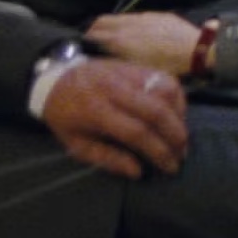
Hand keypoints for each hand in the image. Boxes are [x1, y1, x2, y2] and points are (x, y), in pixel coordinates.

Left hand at [41, 57, 188, 178]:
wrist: (55, 78)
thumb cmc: (66, 116)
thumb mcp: (76, 144)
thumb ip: (107, 159)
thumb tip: (137, 172)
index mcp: (96, 110)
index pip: (137, 132)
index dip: (158, 152)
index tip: (170, 168)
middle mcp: (115, 88)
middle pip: (157, 111)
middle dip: (176, 137)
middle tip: (181, 154)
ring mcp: (127, 72)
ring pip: (166, 89)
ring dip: (180, 115)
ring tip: (179, 135)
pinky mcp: (135, 65)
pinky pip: (165, 78)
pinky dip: (176, 97)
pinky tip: (175, 113)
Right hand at [85, 12, 200, 76]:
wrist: (197, 49)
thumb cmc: (169, 67)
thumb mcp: (140, 72)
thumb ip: (121, 65)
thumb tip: (107, 64)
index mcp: (120, 40)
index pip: (93, 34)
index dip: (86, 41)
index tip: (84, 47)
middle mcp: (128, 25)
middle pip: (101, 22)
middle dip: (95, 29)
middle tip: (94, 39)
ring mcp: (143, 17)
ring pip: (118, 18)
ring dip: (112, 26)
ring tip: (114, 38)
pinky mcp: (156, 15)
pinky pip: (136, 17)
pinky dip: (130, 24)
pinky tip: (138, 35)